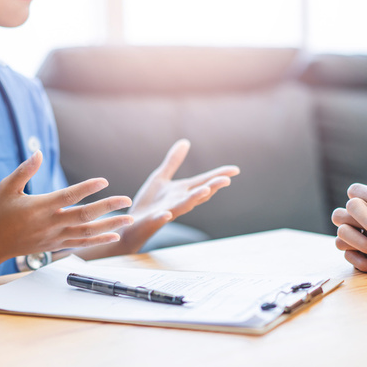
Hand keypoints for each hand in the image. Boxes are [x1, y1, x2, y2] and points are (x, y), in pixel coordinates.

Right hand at [0, 151, 134, 261]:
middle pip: (84, 216)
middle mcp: (50, 223)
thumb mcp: (6, 187)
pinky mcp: (57, 246)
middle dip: (108, 208)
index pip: (68, 196)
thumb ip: (24, 170)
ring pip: (88, 232)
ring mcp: (55, 237)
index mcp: (39, 207)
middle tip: (127, 200)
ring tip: (129, 218)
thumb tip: (39, 152)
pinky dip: (99, 240)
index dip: (87, 188)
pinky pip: (82, 244)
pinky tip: (115, 235)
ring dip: (111, 226)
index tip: (104, 181)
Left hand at [118, 139, 239, 253]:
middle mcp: (178, 201)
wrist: (131, 225)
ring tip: (206, 191)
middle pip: (198, 194)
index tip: (235, 170)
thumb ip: (173, 161)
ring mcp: (167, 211)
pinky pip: (159, 219)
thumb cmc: (148, 203)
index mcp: (182, 191)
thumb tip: (186, 142)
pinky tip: (167, 214)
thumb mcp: (161, 178)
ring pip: (184, 206)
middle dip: (212, 187)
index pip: (204, 181)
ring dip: (195, 199)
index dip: (219, 175)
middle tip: (226, 180)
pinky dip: (163, 217)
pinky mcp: (151, 220)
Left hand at [332, 173, 366, 273]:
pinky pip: (353, 257)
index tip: (365, 206)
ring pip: (342, 237)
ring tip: (355, 241)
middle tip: (354, 225)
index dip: (356, 198)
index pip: (354, 192)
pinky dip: (354, 257)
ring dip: (346, 238)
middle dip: (345, 218)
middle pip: (340, 214)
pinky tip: (365, 256)